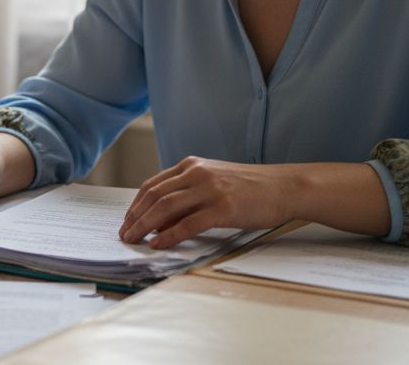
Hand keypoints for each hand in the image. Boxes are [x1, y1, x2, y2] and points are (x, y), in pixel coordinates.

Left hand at [118, 156, 294, 249]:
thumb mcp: (214, 181)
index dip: (135, 204)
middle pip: (154, 195)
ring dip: (145, 225)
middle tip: (124, 234)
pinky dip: (168, 235)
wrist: (283, 187)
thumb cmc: (249, 187)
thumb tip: (160, 220)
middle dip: (135, 217)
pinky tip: (158, 244)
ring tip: (134, 240)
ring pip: (166, 207)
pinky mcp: (222, 207)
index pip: (153, 184)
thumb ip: (188, 193)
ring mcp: (209, 189)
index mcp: (191, 165)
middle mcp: (197, 173)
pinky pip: (187, 223)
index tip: (127, 220)